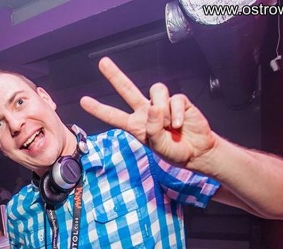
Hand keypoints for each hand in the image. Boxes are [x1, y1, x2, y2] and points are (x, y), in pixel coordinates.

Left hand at [80, 57, 217, 169]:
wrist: (198, 151)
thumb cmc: (175, 151)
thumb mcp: (159, 147)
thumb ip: (153, 129)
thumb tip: (154, 107)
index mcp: (136, 125)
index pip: (114, 116)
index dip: (99, 109)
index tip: (84, 101)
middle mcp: (145, 112)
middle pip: (127, 90)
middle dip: (115, 75)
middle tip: (102, 62)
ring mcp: (161, 105)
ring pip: (156, 91)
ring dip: (162, 110)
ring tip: (169, 125)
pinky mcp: (178, 101)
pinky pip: (174, 99)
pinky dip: (176, 112)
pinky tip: (179, 124)